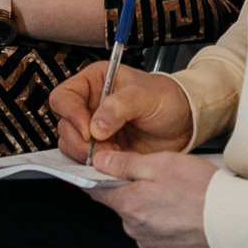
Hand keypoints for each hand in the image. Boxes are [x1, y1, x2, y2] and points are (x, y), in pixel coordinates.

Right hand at [51, 64, 193, 159]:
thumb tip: (96, 125)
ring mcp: (94, 129)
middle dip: (81, 140)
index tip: (89, 130)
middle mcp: (89, 105)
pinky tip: (116, 159)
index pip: (64, 97)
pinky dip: (98, 164)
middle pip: (64, 125)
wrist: (184, 122)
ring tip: (115, 151)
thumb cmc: (167, 98)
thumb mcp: (145, 95)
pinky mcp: (103, 149)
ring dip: (89, 154)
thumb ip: (119, 106)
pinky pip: (86, 160)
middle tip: (103, 146)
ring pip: (71, 145)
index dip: (71, 114)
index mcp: (95, 82)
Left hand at [88, 150, 218, 247]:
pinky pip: (158, 242)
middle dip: (136, 194)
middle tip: (164, 182)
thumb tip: (98, 163)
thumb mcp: (163, 163)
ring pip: (142, 225)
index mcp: (130, 205)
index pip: (97, 192)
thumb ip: (125, 164)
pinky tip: (185, 220)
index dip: (99, 179)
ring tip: (181, 202)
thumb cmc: (203, 190)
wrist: (238, 224)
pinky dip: (167, 231)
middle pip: (124, 208)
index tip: (104, 172)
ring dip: (153, 214)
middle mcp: (135, 231)